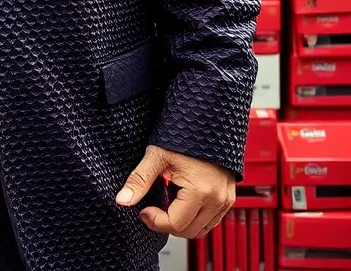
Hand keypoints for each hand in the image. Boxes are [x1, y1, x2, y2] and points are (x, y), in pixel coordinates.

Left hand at [115, 144, 234, 238]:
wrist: (206, 119)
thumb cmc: (184, 133)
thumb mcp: (157, 156)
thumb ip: (139, 180)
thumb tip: (122, 199)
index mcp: (201, 191)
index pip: (175, 225)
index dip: (155, 221)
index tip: (144, 210)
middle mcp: (217, 200)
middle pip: (188, 231)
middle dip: (167, 224)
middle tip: (152, 208)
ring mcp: (225, 200)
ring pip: (201, 229)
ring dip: (182, 223)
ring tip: (168, 202)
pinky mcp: (227, 197)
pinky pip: (211, 220)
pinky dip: (195, 217)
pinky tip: (182, 200)